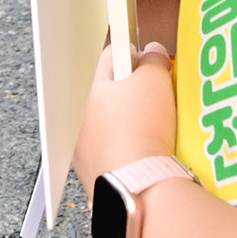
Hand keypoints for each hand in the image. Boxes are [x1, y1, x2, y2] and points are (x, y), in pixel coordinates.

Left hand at [73, 38, 176, 188]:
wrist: (138, 185)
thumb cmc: (138, 133)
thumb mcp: (154, 82)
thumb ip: (154, 61)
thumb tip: (154, 53)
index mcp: (85, 91)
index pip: (110, 58)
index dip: (136, 56)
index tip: (150, 63)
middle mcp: (78, 119)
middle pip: (111, 92)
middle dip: (136, 91)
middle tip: (158, 96)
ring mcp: (83, 149)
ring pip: (113, 123)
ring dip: (133, 121)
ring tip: (156, 127)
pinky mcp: (96, 172)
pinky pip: (116, 150)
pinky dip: (131, 148)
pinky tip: (148, 151)